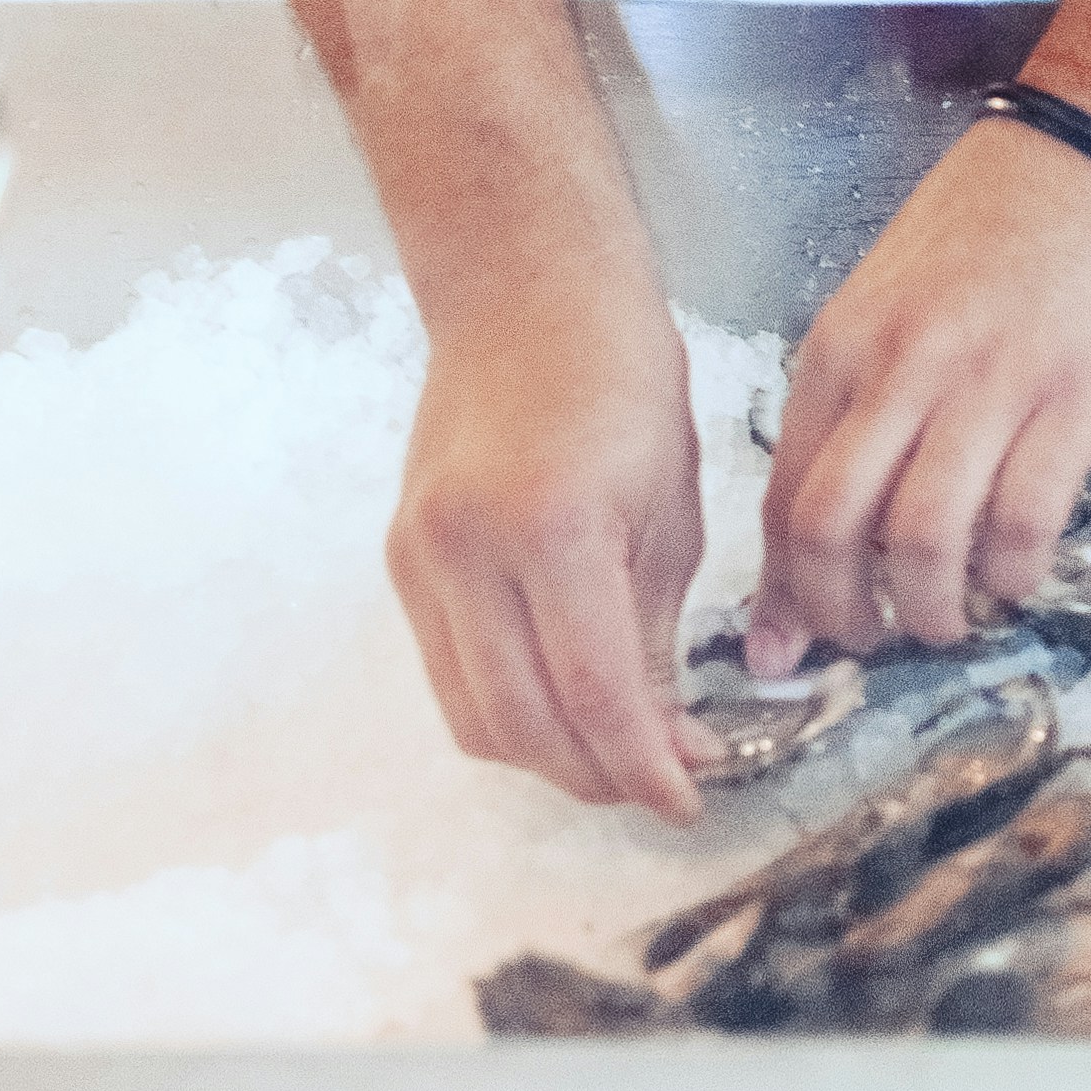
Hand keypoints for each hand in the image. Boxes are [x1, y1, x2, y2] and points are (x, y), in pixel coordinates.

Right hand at [387, 282, 713, 822]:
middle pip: (521, 725)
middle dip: (596, 777)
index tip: (689, 799)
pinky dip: (506, 709)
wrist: (525, 291)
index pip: (594, 693)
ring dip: (546, 756)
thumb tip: (665, 744)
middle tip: (660, 781)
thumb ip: (658, 637)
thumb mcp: (671, 510)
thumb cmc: (620, 378)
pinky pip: (448, 673)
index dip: (643, 768)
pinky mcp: (401, 560)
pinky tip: (563, 702)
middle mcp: (467, 548)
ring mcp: (421, 556)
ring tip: (616, 749)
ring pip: (473, 717)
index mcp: (552, 524)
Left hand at [747, 115, 1090, 669]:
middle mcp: (900, 369)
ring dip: (931, 607)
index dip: (783, 591)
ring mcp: (986, 384)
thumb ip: (855, 414)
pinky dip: (1013, 572)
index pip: (783, 495)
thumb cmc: (984, 238)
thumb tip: (824, 536)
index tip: (790, 648)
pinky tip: (1017, 575)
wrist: (1089, 159)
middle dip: (842, 615)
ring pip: (923, 536)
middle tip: (870, 643)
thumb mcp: (885, 309)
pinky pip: (1023, 519)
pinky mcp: (1069, 400)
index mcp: (841, 349)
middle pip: (833, 528)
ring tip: (948, 620)